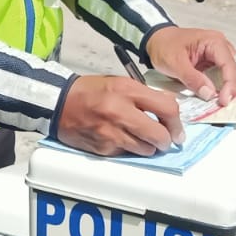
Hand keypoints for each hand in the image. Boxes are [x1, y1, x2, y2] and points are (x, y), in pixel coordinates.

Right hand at [56, 75, 183, 156]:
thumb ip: (145, 94)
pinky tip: (120, 139)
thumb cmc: (91, 90)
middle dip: (166, 141)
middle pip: (159, 136)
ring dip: (148, 147)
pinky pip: (127, 154)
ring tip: (141, 139)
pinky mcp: (103, 148)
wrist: (58, 103)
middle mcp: (120, 112)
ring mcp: (111, 133)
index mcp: (127, 91)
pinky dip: (129, 149)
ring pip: (146, 150)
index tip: (177, 130)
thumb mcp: (120, 82)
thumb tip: (169, 105)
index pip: (166, 108)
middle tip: (165, 140)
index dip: (177, 122)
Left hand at [145, 26, 235, 106]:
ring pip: (228, 74)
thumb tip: (210, 94)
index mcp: (214, 41)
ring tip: (223, 104)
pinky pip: (220, 76)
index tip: (224, 101)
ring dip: (226, 89)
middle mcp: (220, 46)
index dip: (230, 84)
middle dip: (231, 88)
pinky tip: (217, 98)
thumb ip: (193, 78)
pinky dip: (219, 87)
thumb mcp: (175, 63)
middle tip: (227, 105)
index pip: (229, 64)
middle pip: (233, 69)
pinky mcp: (212, 63)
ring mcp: (217, 55)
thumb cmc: (164, 46)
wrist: (156, 40)